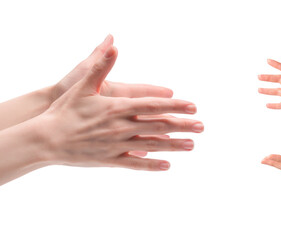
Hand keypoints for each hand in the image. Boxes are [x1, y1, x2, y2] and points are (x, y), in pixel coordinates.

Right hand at [41, 45, 203, 170]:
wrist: (46, 138)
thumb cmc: (64, 111)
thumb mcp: (82, 86)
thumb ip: (101, 67)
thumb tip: (114, 46)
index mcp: (117, 107)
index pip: (153, 105)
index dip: (174, 105)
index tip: (192, 106)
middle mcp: (121, 126)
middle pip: (158, 125)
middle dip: (182, 125)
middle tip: (201, 127)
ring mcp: (117, 145)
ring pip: (151, 145)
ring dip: (173, 146)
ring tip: (191, 145)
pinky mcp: (109, 160)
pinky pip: (134, 164)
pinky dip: (151, 165)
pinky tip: (167, 166)